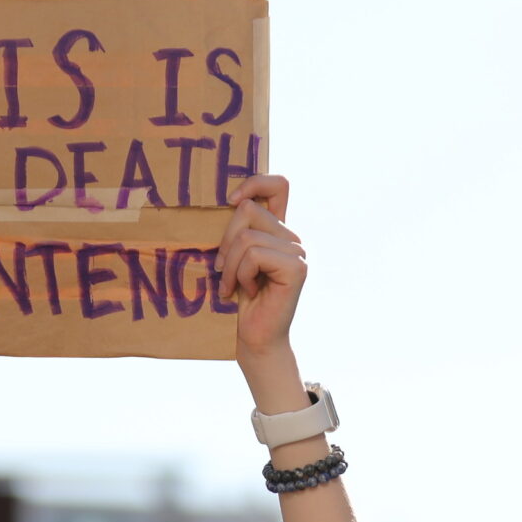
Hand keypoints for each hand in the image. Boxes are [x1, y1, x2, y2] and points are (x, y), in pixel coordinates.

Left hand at [218, 174, 303, 364]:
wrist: (254, 339)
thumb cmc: (238, 301)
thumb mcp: (232, 258)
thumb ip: (236, 230)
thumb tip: (230, 201)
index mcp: (277, 231)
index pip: (278, 185)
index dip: (255, 182)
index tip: (232, 200)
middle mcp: (291, 237)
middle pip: (249, 210)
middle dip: (226, 242)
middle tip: (224, 272)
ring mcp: (297, 252)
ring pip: (247, 236)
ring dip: (231, 265)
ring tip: (233, 286)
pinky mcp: (296, 267)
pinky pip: (254, 255)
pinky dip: (242, 274)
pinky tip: (248, 292)